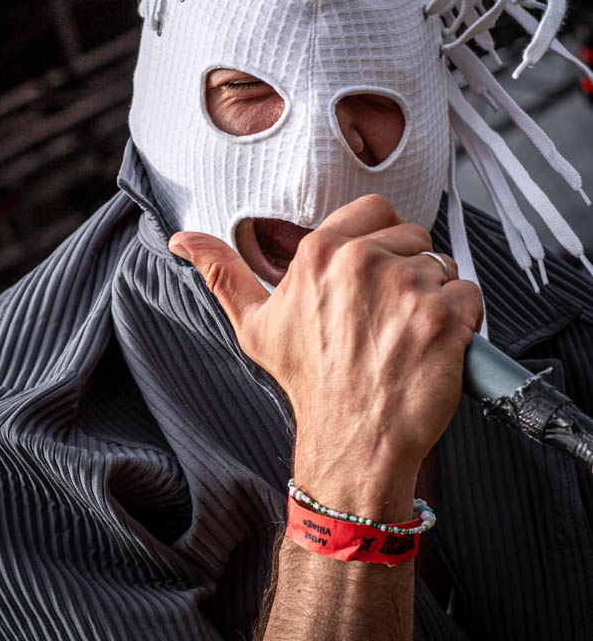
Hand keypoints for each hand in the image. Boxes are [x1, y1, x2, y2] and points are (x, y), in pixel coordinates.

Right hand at [169, 194, 482, 501]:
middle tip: (386, 316)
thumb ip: (221, 271)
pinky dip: (462, 321)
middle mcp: (363, 260)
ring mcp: (406, 287)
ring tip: (406, 334)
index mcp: (321, 253)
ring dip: (434, 297)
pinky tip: (433, 346)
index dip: (380, 245)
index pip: (377, 211)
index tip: (371, 283)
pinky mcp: (444, 316)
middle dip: (408, 270)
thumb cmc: (310, 383)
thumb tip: (183, 239)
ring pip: (442, 267)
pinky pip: (470, 295)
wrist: (353, 442)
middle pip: (414, 236)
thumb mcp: (254, 324)